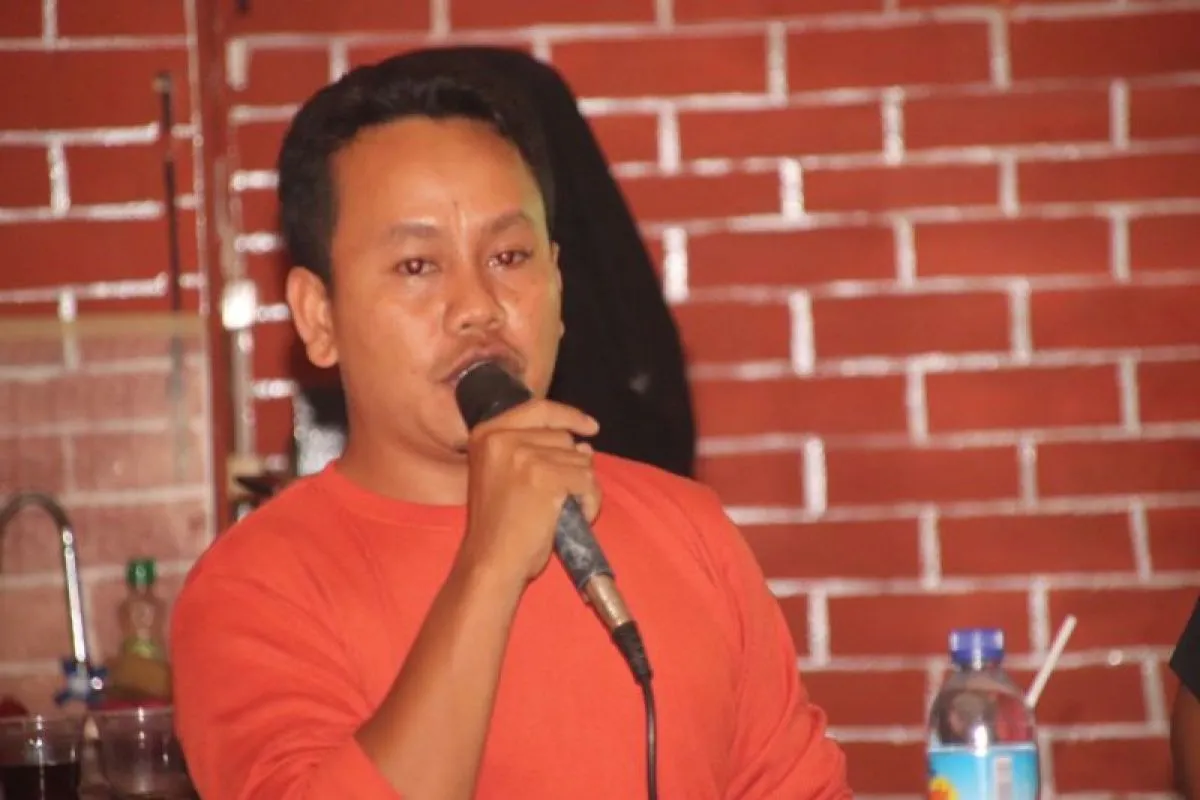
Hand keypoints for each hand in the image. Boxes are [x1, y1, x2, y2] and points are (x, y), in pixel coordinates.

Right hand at [458, 399, 600, 585]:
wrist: (490, 561)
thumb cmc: (498, 527)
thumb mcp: (504, 476)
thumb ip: (537, 453)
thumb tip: (584, 447)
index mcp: (487, 433)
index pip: (539, 408)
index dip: (569, 416)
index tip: (590, 427)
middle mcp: (502, 437)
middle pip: (563, 437)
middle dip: (573, 467)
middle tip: (562, 497)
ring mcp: (524, 455)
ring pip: (581, 460)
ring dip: (582, 488)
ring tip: (563, 511)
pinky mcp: (545, 476)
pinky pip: (588, 480)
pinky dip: (590, 502)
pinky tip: (574, 517)